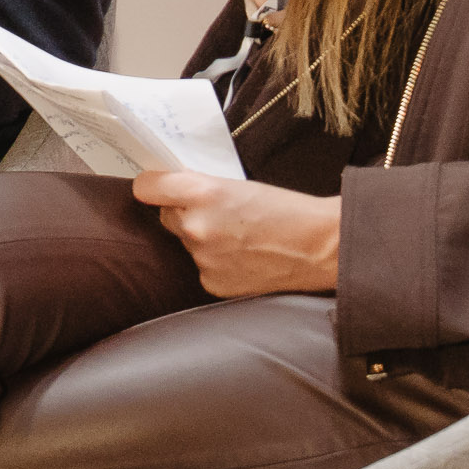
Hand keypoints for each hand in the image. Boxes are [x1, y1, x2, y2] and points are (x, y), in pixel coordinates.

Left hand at [131, 167, 342, 297]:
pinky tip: (243, 258)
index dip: (153, 187)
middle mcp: (196, 226)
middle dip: (184, 213)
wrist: (321, 246)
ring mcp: (202, 259)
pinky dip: (216, 263)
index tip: (158, 188)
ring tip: (240, 238)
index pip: (146, 188)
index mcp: (202, 193)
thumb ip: (200, 188)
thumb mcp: (240, 185)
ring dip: (202, 240)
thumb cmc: (289, 211)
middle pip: (165, 217)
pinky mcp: (212, 283)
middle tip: (218, 214)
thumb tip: (170, 192)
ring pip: (185, 243)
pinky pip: (201, 267)